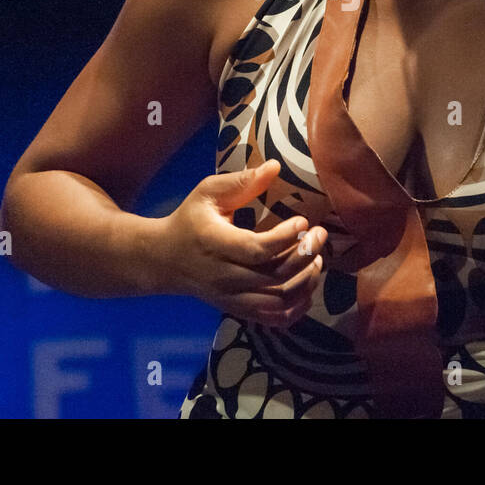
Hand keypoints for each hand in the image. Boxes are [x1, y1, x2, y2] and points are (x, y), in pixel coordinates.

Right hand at [157, 159, 326, 327]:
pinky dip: (297, 307)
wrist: (165, 260)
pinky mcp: (237, 310)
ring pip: (279, 302)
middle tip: (320, 235)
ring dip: (306, 282)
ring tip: (317, 259)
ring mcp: (231, 298)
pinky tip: (307, 285)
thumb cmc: (190, 220)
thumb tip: (276, 166)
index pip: (257, 249)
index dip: (286, 238)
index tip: (303, 221)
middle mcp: (224, 277)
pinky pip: (274, 319)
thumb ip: (241, 182)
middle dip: (305, 256)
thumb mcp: (208, 193)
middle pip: (274, 277)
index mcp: (215, 244)